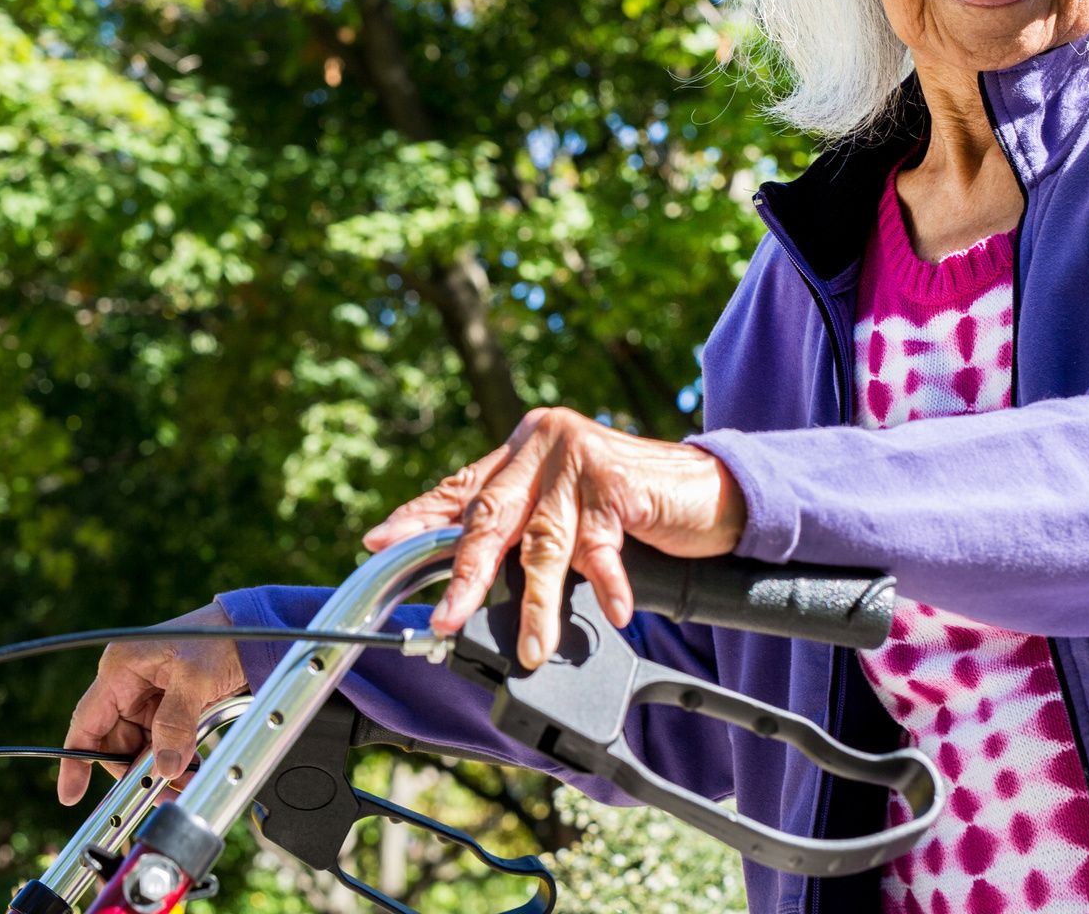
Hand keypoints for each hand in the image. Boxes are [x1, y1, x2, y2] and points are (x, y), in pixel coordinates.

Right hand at [56, 602, 245, 806]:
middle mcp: (130, 684)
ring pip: (142, 747)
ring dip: (159, 770)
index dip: (76, 760)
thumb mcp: (195, 678)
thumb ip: (176, 723)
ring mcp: (151, 697)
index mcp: (121, 668)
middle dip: (134, 772)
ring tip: (182, 787)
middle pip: (116, 742)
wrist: (255, 628)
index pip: (87, 721)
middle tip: (158, 794)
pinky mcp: (172, 707)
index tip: (71, 795)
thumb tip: (164, 769)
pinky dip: (175, 760)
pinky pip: (164, 743)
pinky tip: (190, 773)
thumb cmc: (220, 636)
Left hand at [362, 407, 745, 671]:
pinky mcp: (616, 479)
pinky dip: (607, 585)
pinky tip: (613, 612)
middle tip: (446, 619)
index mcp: (523, 447)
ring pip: (544, 544)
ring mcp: (579, 457)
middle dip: (466, 576)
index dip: (417, 517)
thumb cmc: (634, 505)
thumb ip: (523, 526)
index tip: (375, 543)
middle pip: (491, 517)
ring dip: (538, 604)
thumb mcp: (566, 510)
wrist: (713, 490)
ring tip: (533, 646)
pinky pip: (601, 546)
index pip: (461, 487)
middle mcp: (543, 443)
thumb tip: (463, 573)